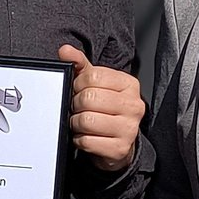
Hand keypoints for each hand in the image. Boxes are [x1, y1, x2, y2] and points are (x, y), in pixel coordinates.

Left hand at [58, 44, 144, 170]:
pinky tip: (86, 136)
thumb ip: (80, 66)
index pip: (93, 76)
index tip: (79, 91)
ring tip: (82, 123)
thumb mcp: (95, 84)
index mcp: (129, 85)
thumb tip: (65, 50)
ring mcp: (129, 128)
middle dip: (75, 105)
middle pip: (88, 98)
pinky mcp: (120, 148)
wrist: (118, 144)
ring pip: (86, 120)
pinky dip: (79, 140)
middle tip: (78, 109)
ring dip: (76, 123)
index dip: (78, 84)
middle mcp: (134, 105)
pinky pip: (86, 141)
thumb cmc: (106, 110)